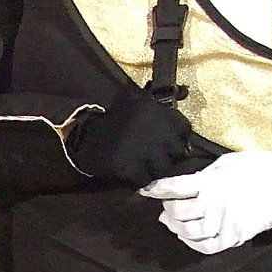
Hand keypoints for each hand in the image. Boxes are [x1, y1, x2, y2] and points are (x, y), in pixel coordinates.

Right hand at [67, 90, 192, 186]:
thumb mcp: (139, 103)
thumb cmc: (114, 118)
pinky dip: (139, 178)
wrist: (84, 133)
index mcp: (156, 109)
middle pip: (178, 152)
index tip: (167, 141)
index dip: (177, 137)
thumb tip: (187, 91)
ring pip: (164, 168)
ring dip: (154, 169)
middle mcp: (153, 128)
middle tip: (154, 155)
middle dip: (168, 155)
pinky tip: (131, 170)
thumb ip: (161, 105)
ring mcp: (142, 150)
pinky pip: (145, 179)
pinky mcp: (129, 167)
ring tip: (142, 164)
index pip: (184, 129)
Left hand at [140, 150, 271, 253]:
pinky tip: (186, 236)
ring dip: (175, 227)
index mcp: (211, 182)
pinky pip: (207, 247)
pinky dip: (192, 243)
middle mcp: (215, 204)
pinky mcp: (234, 237)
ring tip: (171, 220)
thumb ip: (203, 176)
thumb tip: (183, 184)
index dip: (156, 189)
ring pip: (190, 232)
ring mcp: (225, 223)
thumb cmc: (252, 169)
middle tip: (165, 206)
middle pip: (179, 213)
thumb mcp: (223, 164)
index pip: (175, 187)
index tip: (145, 189)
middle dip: (166, 209)